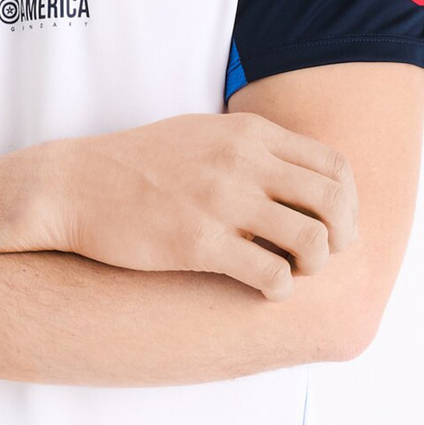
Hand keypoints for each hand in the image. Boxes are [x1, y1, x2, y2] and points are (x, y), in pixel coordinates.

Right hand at [47, 112, 357, 299]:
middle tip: (324, 257)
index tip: (335, 227)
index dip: (348, 204)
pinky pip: (271, 274)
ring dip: (314, 266)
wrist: (75, 186)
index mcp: (248, 133)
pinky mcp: (198, 243)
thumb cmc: (139, 164)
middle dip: (341, 237)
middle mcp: (242, 161)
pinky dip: (281, 290)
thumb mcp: (203, 134)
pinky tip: (265, 291)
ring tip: (292, 274)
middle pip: (334, 202)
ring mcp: (221, 201)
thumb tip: (302, 170)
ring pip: (312, 241)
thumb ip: (254, 146)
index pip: (335, 166)